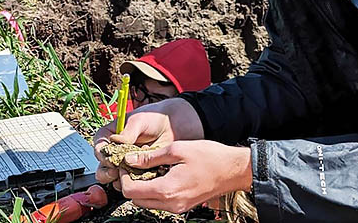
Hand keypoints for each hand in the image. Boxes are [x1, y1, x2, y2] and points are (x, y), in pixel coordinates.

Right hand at [94, 98, 203, 188]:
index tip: (109, 157)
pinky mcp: (140, 171)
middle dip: (107, 171)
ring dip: (120, 178)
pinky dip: (135, 182)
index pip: (99, 147)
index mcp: (112, 135)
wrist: (175, 125)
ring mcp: (128, 162)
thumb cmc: (155, 117)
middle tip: (117, 171)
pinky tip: (143, 175)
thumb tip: (116, 141)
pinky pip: (133, 182)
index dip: (101, 154)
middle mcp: (117, 151)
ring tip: (131, 172)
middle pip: (103, 167)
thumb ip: (128, 132)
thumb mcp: (140, 120)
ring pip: (116, 178)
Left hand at [119, 140, 251, 213]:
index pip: (131, 192)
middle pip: (136, 200)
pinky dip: (154, 190)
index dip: (124, 176)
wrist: (232, 170)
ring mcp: (177, 208)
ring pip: (147, 203)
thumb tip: (130, 159)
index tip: (127, 162)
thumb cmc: (209, 157)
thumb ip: (151, 157)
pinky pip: (160, 202)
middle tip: (135, 164)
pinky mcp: (183, 206)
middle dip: (131, 182)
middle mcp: (170, 204)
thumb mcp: (177, 149)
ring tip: (148, 166)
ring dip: (142, 187)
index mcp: (167, 189)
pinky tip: (161, 173)